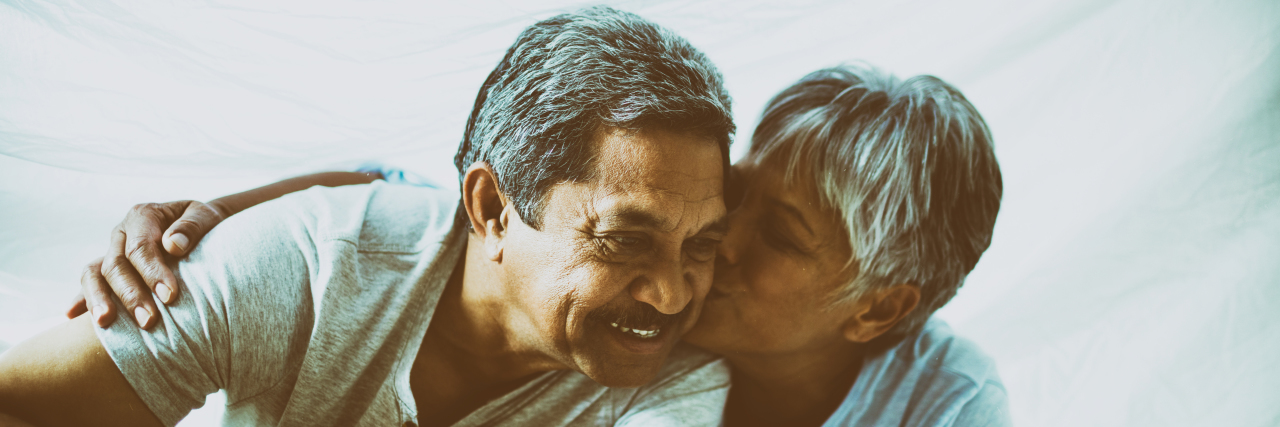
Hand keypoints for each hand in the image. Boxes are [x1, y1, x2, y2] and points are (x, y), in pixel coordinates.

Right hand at [66, 200, 224, 328]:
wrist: (201, 227)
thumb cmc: (206, 224)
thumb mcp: (206, 216)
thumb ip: (192, 227)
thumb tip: (172, 245)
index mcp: (143, 216)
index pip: (140, 247)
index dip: (153, 272)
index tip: (170, 295)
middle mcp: (122, 234)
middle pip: (116, 265)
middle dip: (131, 295)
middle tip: (150, 321)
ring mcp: (111, 251)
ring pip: (94, 274)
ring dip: (99, 299)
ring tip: (106, 323)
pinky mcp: (107, 269)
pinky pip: (89, 283)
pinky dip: (81, 298)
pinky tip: (72, 316)